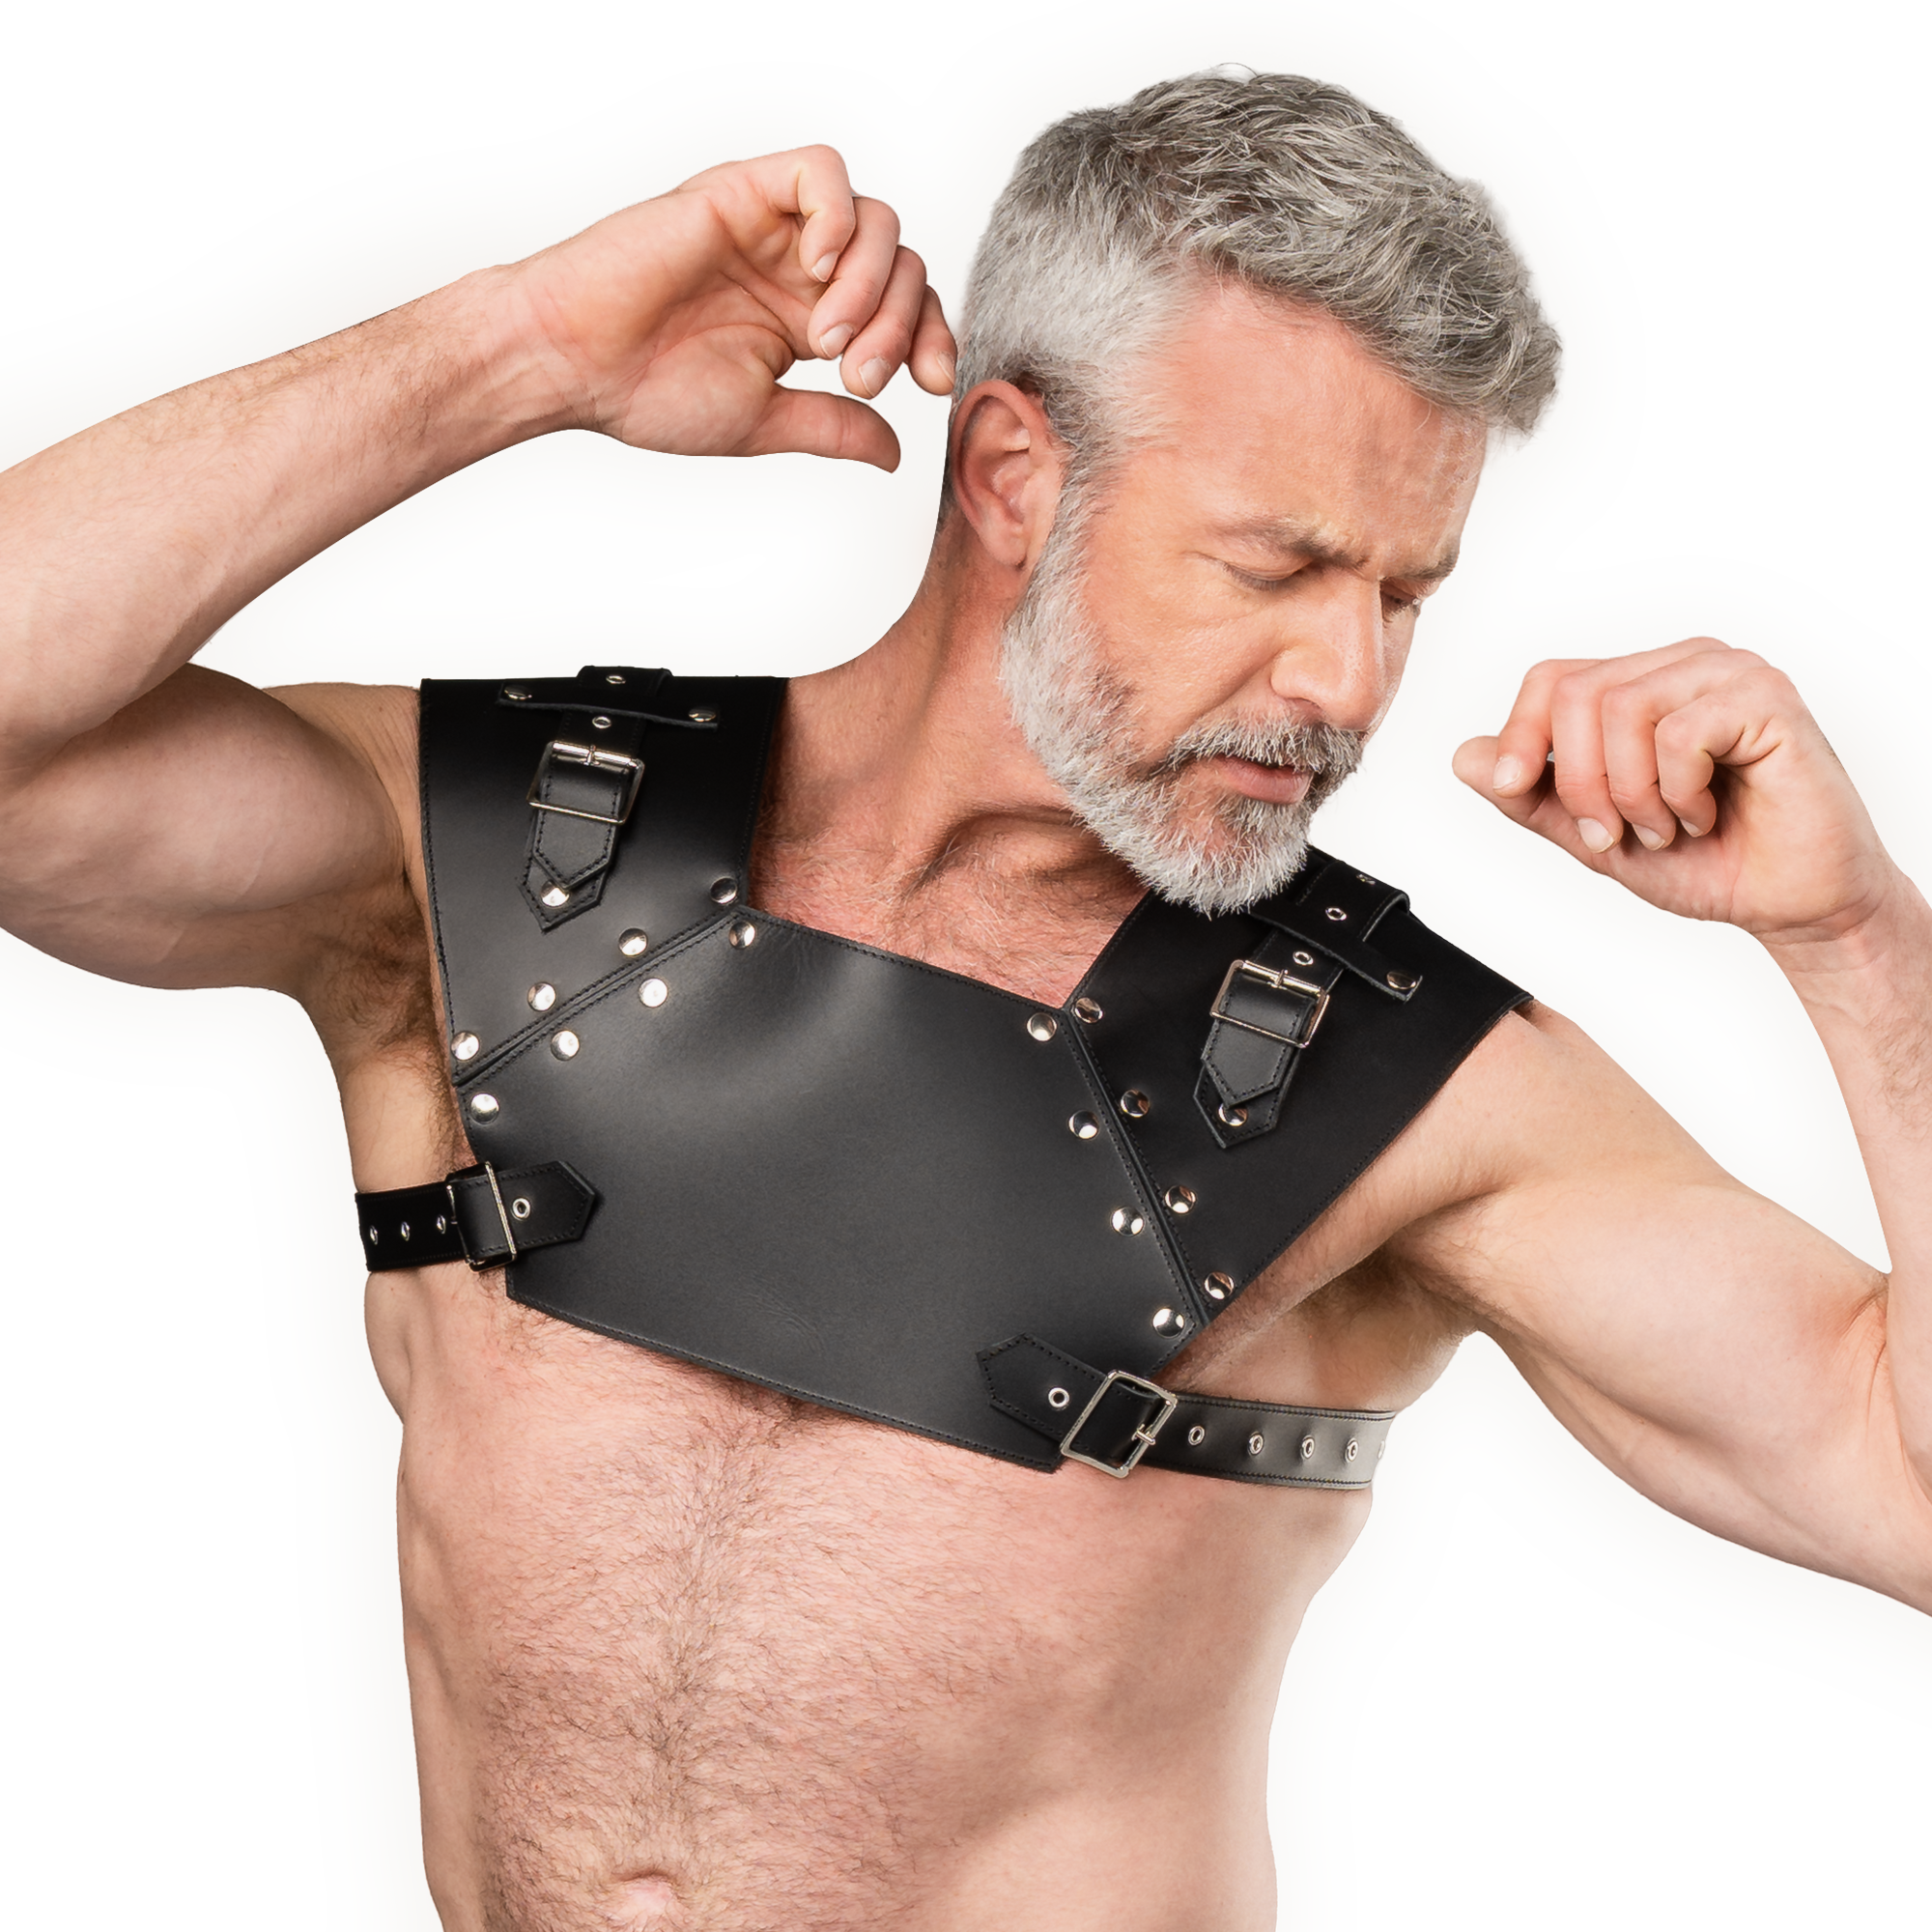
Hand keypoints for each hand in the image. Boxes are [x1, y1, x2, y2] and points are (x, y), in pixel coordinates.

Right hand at [508, 145, 954, 469]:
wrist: (574, 363)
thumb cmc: (644, 391)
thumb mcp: (764, 422)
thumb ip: (834, 428)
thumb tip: (896, 450)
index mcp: (806, 319)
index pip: (901, 308)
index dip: (931, 339)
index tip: (932, 385)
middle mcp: (796, 268)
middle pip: (901, 264)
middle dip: (899, 325)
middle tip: (857, 376)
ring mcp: (771, 228)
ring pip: (873, 219)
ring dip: (870, 285)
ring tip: (825, 340)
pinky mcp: (740, 192)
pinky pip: (820, 173)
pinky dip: (838, 218)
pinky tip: (816, 270)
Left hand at [1452, 638, 1896, 944]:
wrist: (1789, 904)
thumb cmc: (1706, 862)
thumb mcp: (1595, 835)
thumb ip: (1532, 797)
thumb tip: (1465, 757)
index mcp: (1644, 684)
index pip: (1552, 678)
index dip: (1519, 735)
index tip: (1508, 789)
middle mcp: (1685, 664)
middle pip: (1578, 693)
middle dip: (1576, 781)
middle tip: (1612, 835)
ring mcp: (1731, 673)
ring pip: (1622, 707)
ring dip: (1629, 794)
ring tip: (1666, 829)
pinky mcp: (1769, 699)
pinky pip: (1679, 732)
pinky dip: (1675, 792)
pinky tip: (1704, 816)